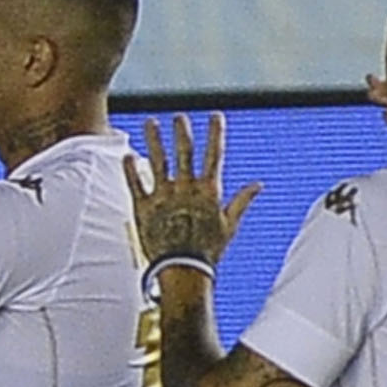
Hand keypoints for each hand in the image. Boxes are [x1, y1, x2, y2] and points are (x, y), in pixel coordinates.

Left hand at [123, 114, 260, 272]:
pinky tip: (127, 154)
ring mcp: (163, 197)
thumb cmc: (208, 251)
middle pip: (184, 153)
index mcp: (208, 191)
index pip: (214, 155)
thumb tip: (259, 185)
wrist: (182, 270)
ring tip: (150, 122)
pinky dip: (131, 169)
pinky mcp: (143, 208)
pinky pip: (135, 184)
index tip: (215, 115)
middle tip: (179, 116)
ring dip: (154, 140)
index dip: (215, 134)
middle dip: (182, 132)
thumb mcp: (229, 225)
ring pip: (158, 161)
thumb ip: (242, 201)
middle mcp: (185, 189)